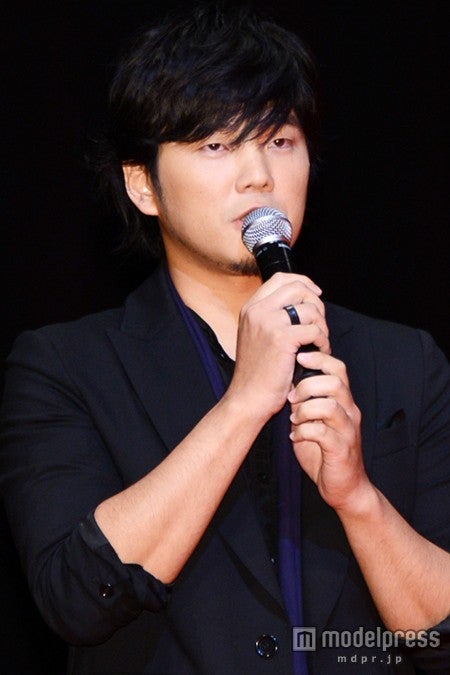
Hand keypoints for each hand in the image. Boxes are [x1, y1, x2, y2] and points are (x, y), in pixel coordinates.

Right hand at [226, 273, 329, 421]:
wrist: (248, 397)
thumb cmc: (256, 373)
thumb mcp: (257, 336)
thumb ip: (272, 317)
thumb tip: (302, 305)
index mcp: (251, 308)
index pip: (281, 279)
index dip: (304, 283)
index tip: (315, 296)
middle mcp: (257, 310)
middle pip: (298, 288)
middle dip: (316, 304)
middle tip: (320, 324)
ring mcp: (268, 322)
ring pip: (309, 309)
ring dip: (322, 326)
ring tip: (319, 342)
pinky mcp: (282, 338)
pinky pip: (314, 330)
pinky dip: (323, 341)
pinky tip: (319, 352)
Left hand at [288, 349, 369, 510]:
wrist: (345, 487)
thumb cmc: (326, 453)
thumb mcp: (313, 422)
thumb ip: (305, 403)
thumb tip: (287, 384)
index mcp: (343, 402)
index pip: (338, 370)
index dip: (319, 358)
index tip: (299, 357)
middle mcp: (349, 413)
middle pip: (335, 383)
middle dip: (307, 385)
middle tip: (291, 397)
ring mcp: (347, 431)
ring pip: (329, 406)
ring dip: (304, 409)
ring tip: (294, 419)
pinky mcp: (341, 449)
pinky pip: (321, 433)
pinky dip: (303, 431)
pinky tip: (295, 436)